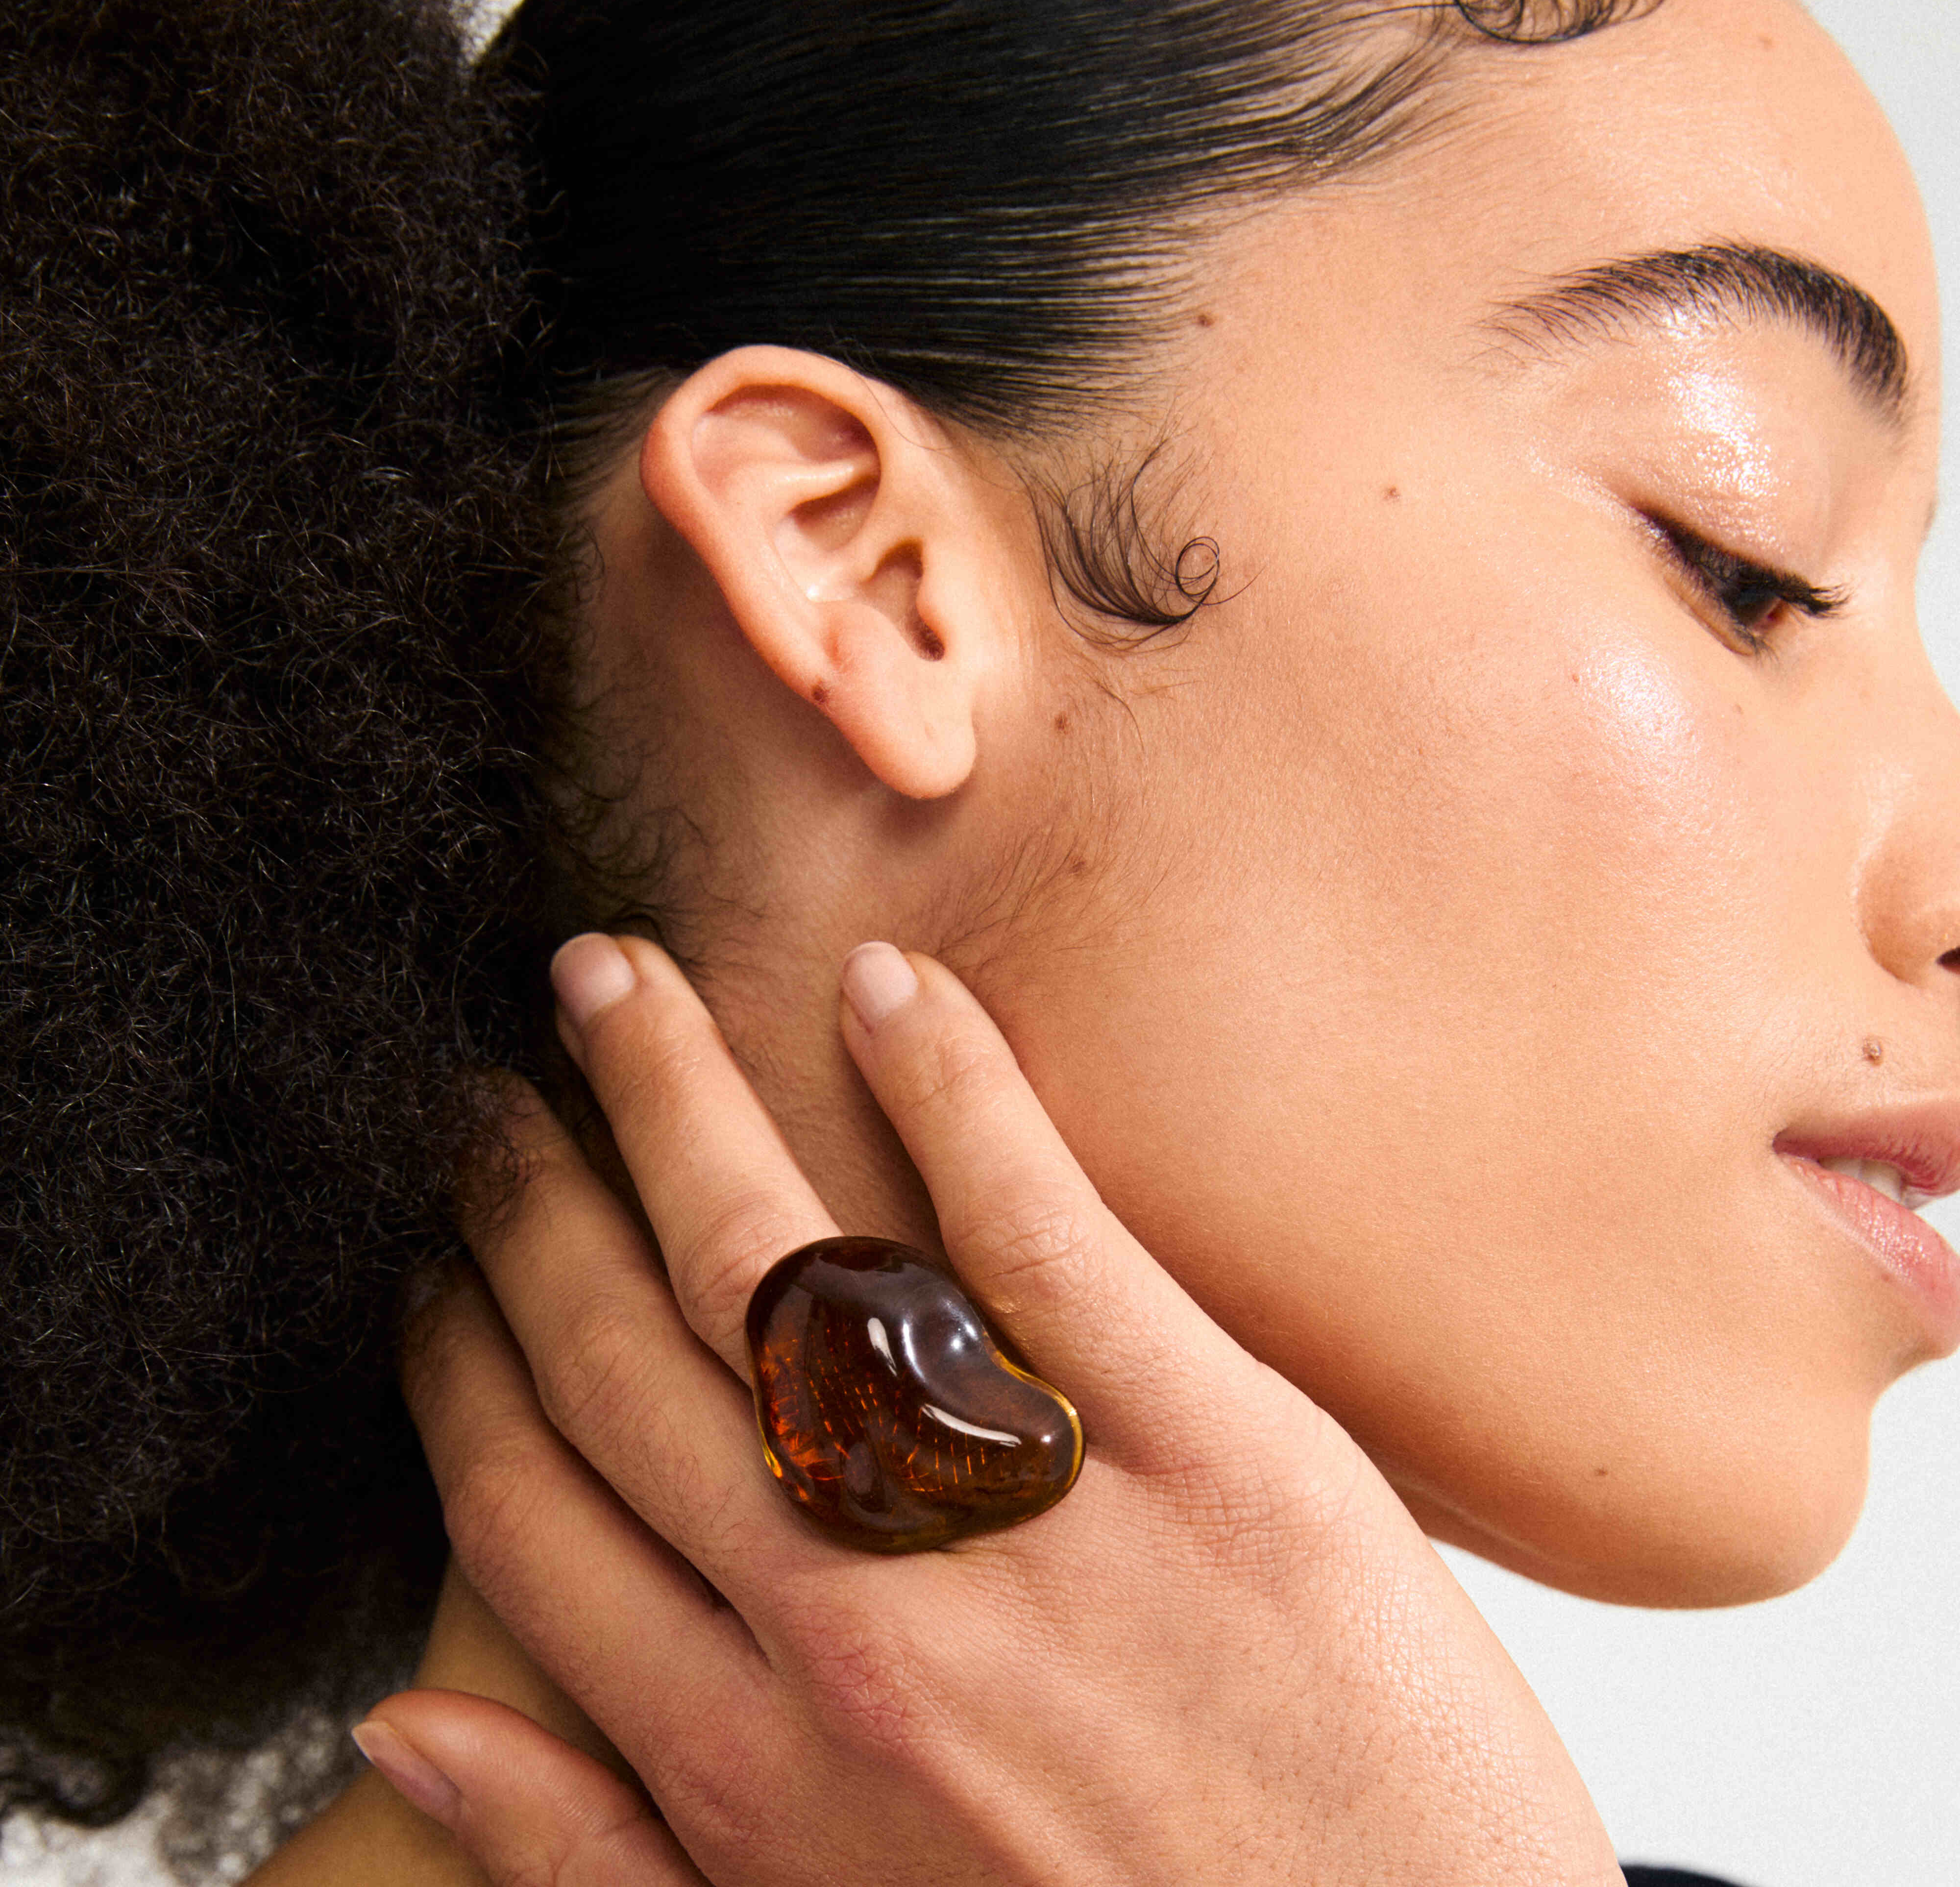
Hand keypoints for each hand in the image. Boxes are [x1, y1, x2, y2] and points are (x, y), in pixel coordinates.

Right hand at [368, 937, 1617, 1884]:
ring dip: (675, 1095)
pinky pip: (1040, 1228)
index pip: (530, 1505)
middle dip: (527, 1200)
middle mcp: (853, 1633)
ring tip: (613, 985)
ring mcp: (1027, 1533)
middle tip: (486, 1090)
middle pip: (627, 1351)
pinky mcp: (1214, 1452)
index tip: (436, 1264)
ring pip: (781, 1262)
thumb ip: (593, 1859)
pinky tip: (888, 982)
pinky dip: (951, 1086)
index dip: (459, 1359)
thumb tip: (408, 1723)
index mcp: (752, 1766)